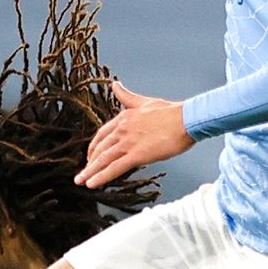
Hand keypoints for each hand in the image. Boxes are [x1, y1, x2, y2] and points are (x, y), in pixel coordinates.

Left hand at [76, 81, 190, 187]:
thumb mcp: (144, 101)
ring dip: (89, 172)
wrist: (186, 119)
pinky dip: (101, 177)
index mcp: (123, 118)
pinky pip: (114, 168)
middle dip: (89, 161)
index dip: (94, 146)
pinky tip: (92, 183)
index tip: (90, 155)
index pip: (102, 134)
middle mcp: (122, 130)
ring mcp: (128, 142)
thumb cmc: (171, 112)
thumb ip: (127, 96)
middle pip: (99, 148)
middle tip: (83, 173)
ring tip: (81, 181)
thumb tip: (115, 84)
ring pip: (103, 159)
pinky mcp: (137, 155)